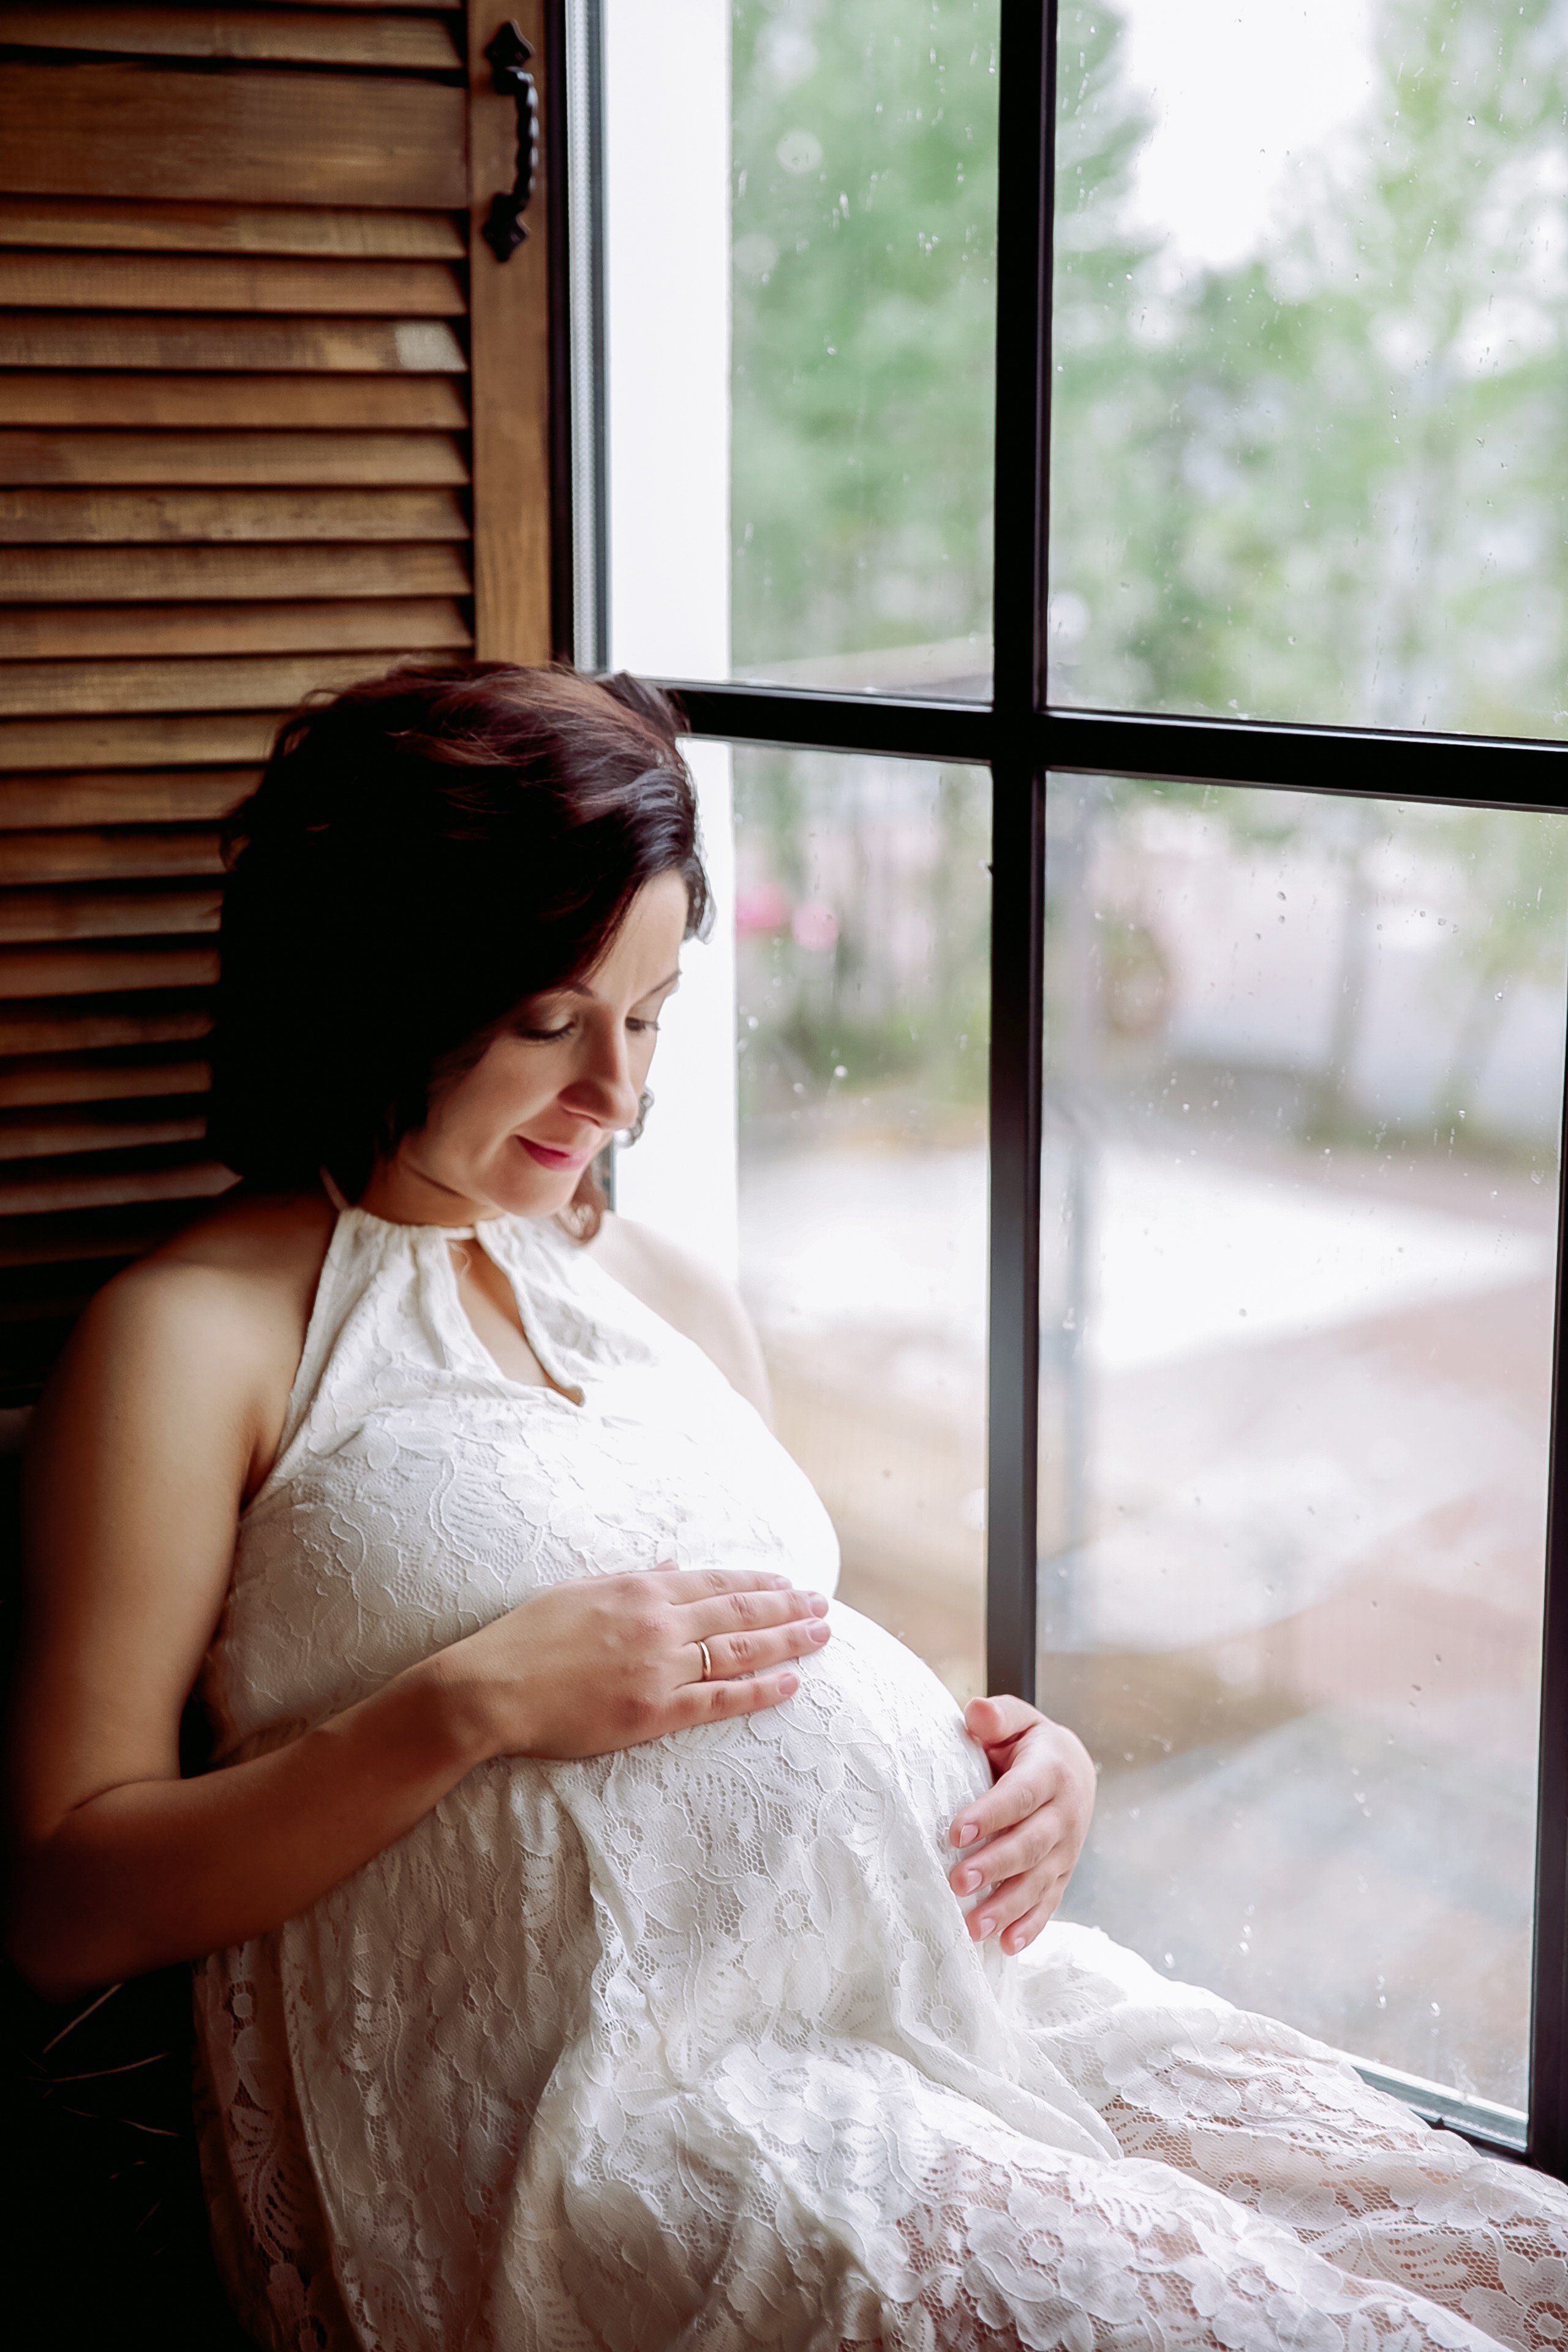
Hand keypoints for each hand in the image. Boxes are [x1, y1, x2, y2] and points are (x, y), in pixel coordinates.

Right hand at [434, 1565, 831, 1761]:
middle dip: (787, 1608)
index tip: (789, 1583)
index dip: (758, 1584)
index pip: (715, 1582)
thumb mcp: (578, 1591)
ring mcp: (660, 1669)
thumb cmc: (525, 1638)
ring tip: (822, 1635)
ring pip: (740, 1652)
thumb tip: (673, 1564)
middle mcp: (659, 1624)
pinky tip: (791, 1683)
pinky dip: (759, 1690)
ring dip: (787, 1642)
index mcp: (640, 1590)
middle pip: (739, 1614)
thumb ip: (633, 1578)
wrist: (492, 1690)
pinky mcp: (655, 1713)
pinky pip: (720, 1700)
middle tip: (824, 1606)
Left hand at [947, 1697, 1095, 1955]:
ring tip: (973, 1926)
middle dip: (996, 1866)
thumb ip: (997, 1717)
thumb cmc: (1029, 1744)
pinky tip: (1007, 1946)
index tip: (955, 1833)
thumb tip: (975, 1712)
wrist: (1073, 1768)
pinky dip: (1031, 1926)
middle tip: (958, 1882)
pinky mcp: (1062, 1873)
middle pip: (1030, 1845)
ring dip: (1007, 1907)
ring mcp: (1066, 1849)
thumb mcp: (1018, 1720)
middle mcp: (1064, 1815)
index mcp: (1051, 1773)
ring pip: (1039, 1882)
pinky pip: (1049, 1903)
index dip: (989, 1815)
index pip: (1019, 1797)